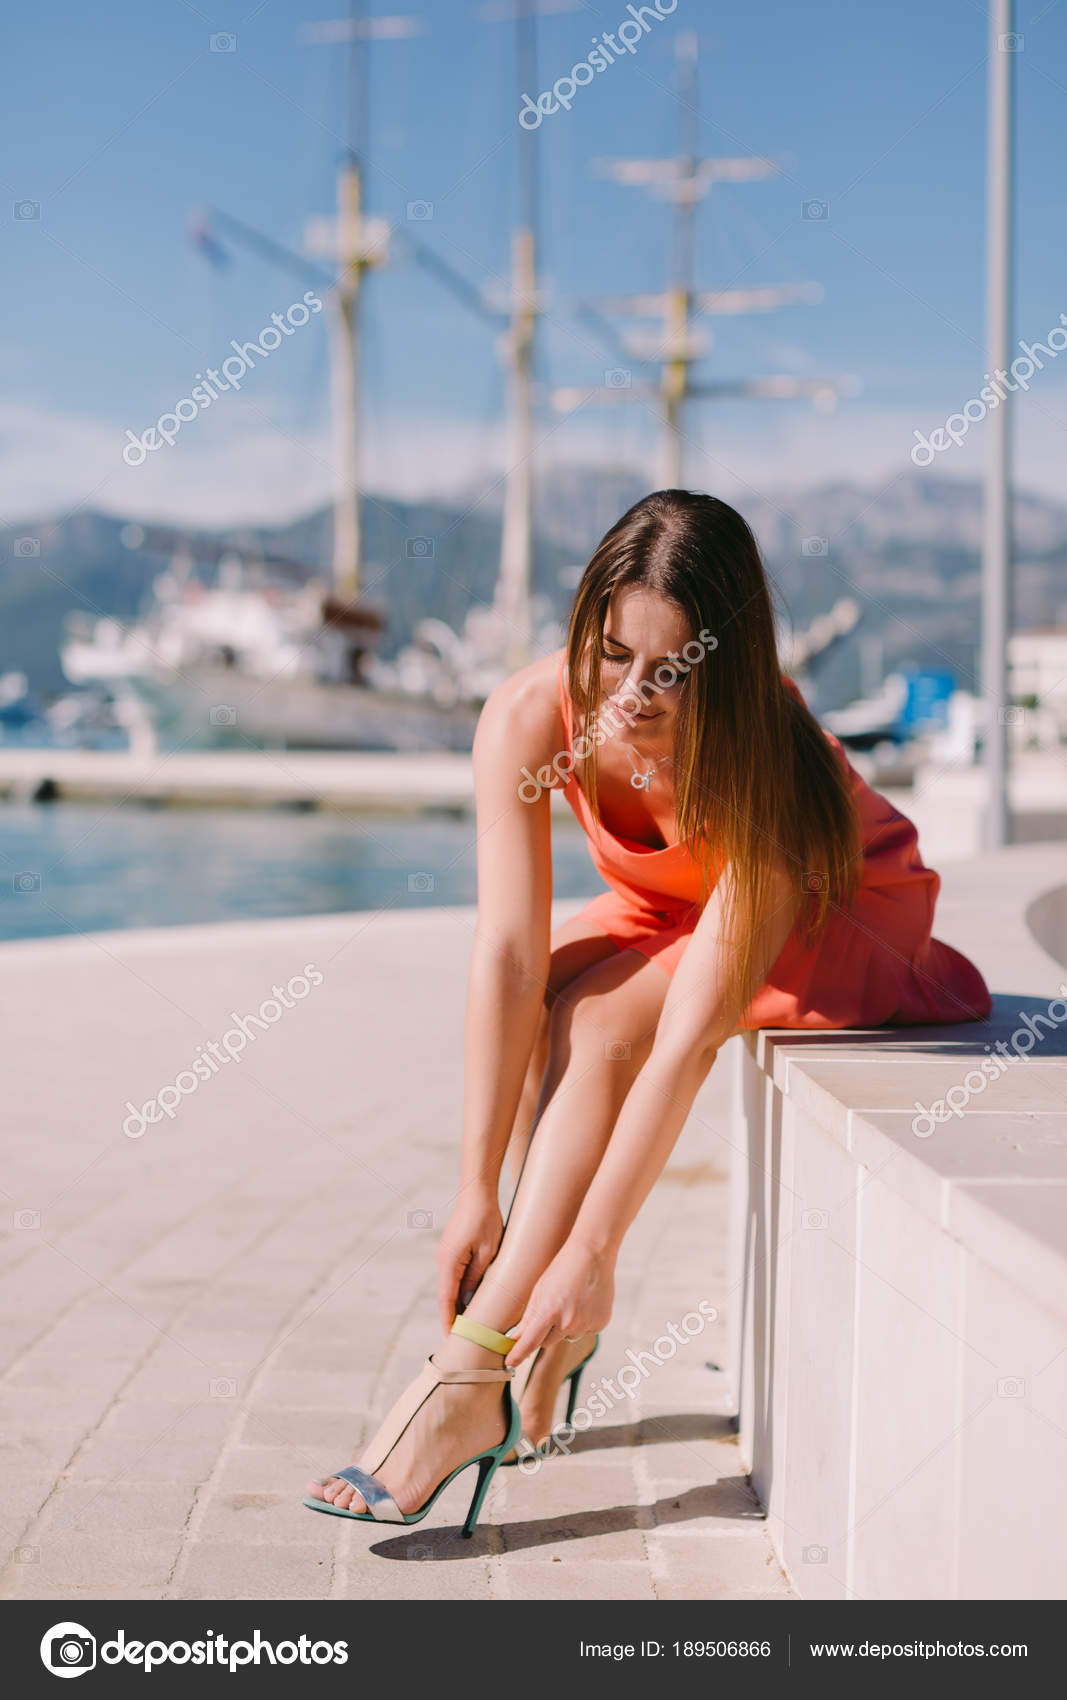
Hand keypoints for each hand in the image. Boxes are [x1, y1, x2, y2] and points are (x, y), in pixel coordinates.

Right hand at [435, 1187, 502, 1333]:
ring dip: (458, 1304)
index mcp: (449, 1263)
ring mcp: (446, 1255)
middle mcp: (443, 1261)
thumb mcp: (488, 1252)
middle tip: (463, 1341)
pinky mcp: (452, 1250)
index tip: (451, 1341)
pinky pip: (455, 1276)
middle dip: (453, 1318)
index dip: (449, 1322)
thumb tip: (470, 1301)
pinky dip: (461, 1291)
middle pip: (446, 1297)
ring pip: (451, 1287)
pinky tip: (472, 1300)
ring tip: (469, 1326)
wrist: (477, 1192)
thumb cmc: (485, 1219)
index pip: (446, 1301)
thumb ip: (478, 1277)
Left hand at [505, 1239, 614, 1366]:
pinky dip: (583, 1321)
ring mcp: (586, 1324)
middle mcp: (568, 1322)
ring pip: (567, 1336)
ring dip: (565, 1326)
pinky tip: (585, 1302)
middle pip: (548, 1342)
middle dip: (545, 1332)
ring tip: (571, 1300)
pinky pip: (585, 1331)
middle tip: (551, 1310)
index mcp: (549, 1311)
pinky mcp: (601, 1324)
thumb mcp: (540, 1290)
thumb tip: (516, 1337)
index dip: (518, 1354)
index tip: (510, 1362)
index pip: (529, 1342)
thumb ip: (529, 1317)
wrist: (593, 1254)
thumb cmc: (563, 1268)